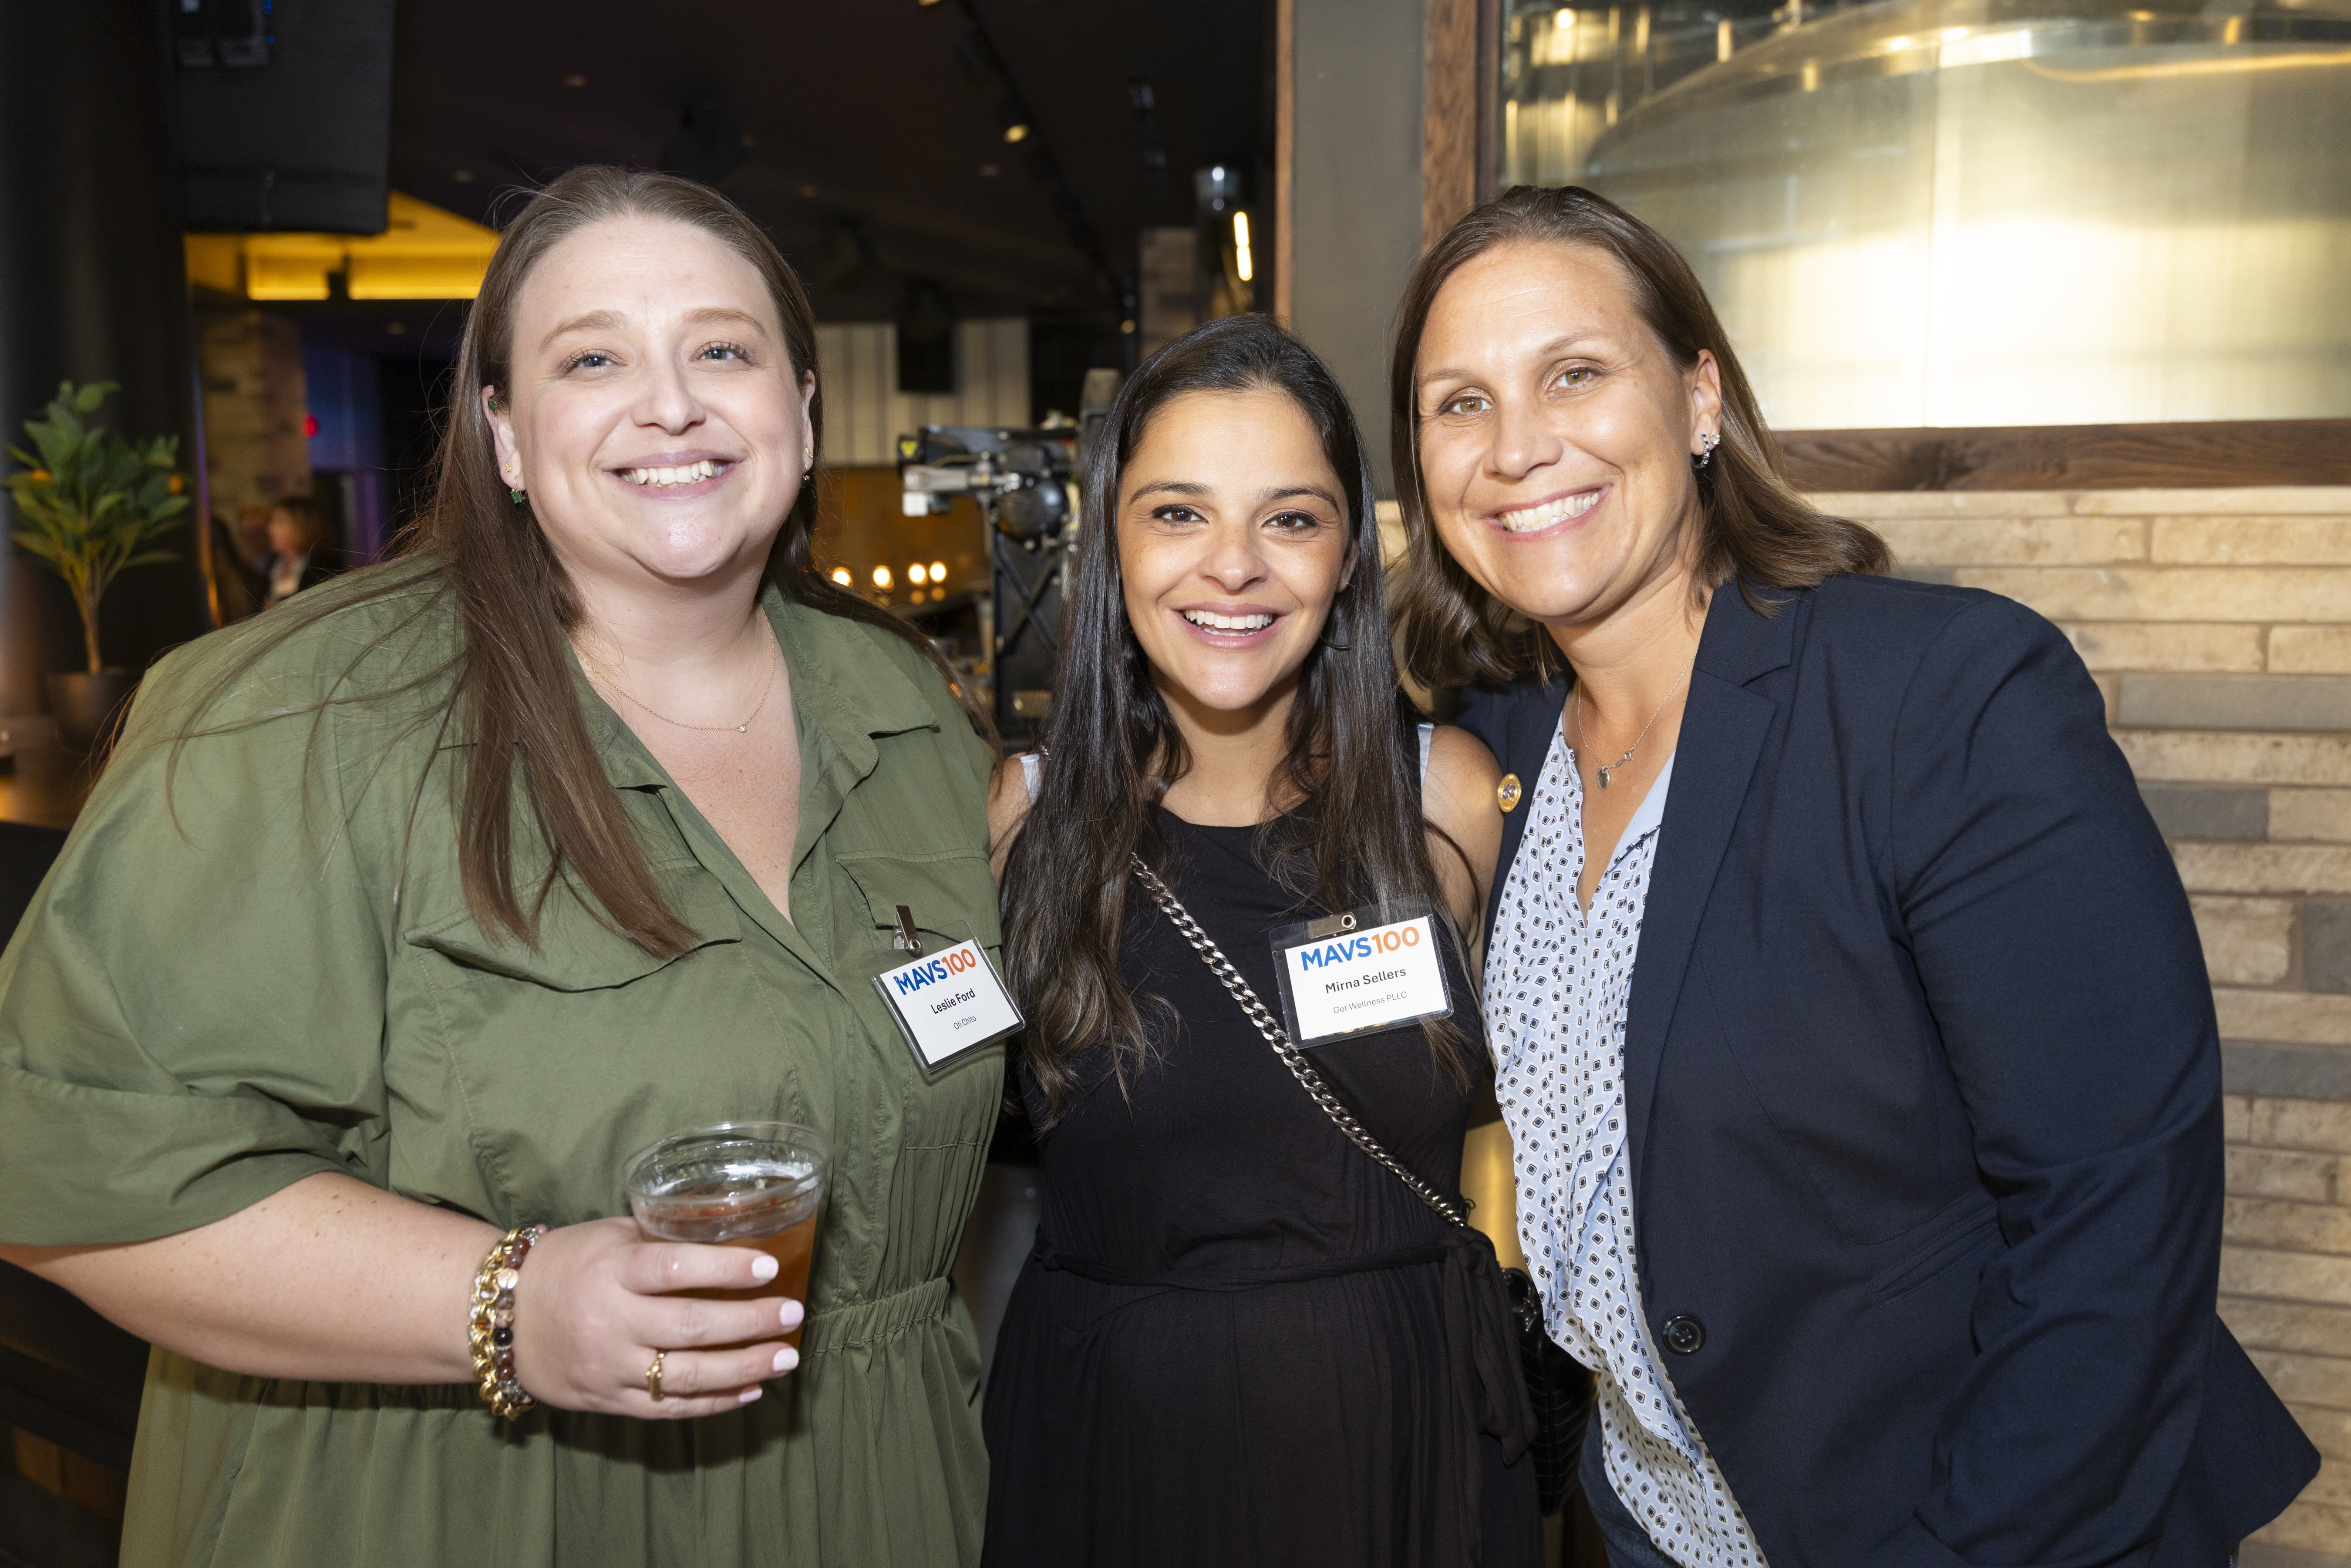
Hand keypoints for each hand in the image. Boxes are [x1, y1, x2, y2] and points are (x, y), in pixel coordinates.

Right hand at [509, 1217, 804, 1418]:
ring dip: (745, 1368)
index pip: (673, 1268)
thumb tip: (730, 1232)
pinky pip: (669, 1409)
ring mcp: (610, 1367)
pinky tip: (752, 1389)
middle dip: (751, 1323)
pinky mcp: (608, 1401)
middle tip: (793, 1314)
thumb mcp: (610, 1237)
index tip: (768, 1267)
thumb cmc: (567, 1264)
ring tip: (786, 1357)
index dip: (724, 1269)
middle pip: (691, 1327)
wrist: (502, 1318)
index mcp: (612, 1271)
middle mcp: (611, 1321)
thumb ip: (662, 1238)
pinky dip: (715, 1402)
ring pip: (687, 1376)